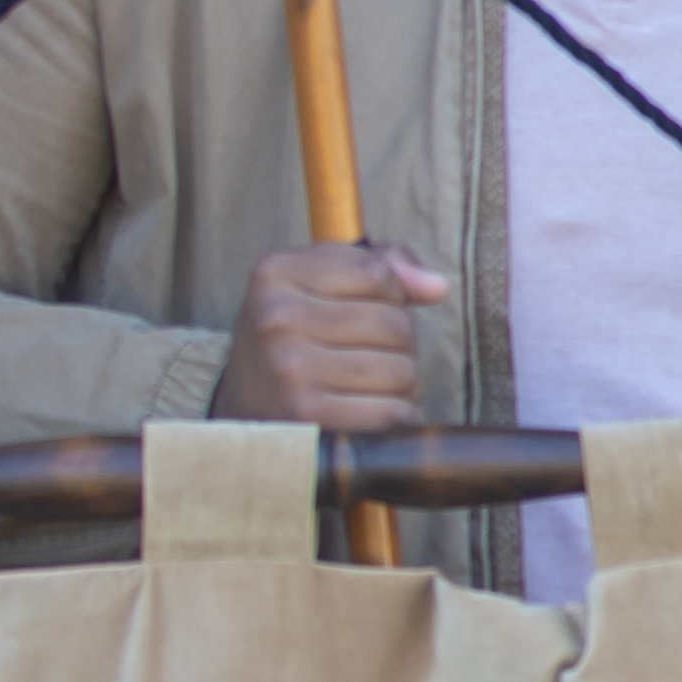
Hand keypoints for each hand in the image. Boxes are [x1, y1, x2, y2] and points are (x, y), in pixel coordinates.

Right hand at [226, 240, 449, 428]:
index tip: (371, 310)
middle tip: (380, 355)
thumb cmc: (297, 333)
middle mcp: (277, 317)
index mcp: (277, 273)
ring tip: (379, 384)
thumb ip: (383, 266)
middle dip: (404, 344)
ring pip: (400, 370)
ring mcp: (288, 366)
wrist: (244, 401)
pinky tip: (382, 411)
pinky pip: (390, 410)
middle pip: (395, 324)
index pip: (378, 274)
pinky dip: (401, 414)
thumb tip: (437, 286)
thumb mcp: (321, 282)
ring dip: (406, 383)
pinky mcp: (305, 414)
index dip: (392, 295)